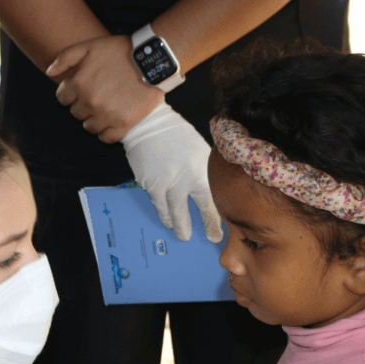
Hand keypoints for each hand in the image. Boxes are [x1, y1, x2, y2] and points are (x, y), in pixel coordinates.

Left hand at [46, 35, 163, 143]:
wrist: (151, 62)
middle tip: (97, 96)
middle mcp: (90, 103)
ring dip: (94, 119)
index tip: (82, 89)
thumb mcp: (90, 46)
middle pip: (76, 114)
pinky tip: (113, 120)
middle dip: (83, 105)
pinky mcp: (123, 125)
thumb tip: (49, 72)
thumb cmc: (120, 51)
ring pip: (89, 127)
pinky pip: (106, 138)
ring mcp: (106, 116)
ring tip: (106, 107)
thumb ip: (65, 57)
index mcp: (79, 84)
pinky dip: (107, 132)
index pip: (62, 99)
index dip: (71, 93)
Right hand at [122, 102, 222, 241]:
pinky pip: (157, 205)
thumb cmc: (179, 136)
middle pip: (188, 214)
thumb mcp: (201, 151)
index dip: (212, 222)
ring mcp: (164, 184)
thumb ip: (206, 173)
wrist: (149, 124)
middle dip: (190, 229)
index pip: (209, 204)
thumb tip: (214, 194)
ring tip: (180, 231)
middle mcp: (182, 181)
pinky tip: (167, 218)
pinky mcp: (149, 185)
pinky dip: (163, 212)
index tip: (215, 235)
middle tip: (193, 239)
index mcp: (200, 171)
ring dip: (176, 225)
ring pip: (170, 214)